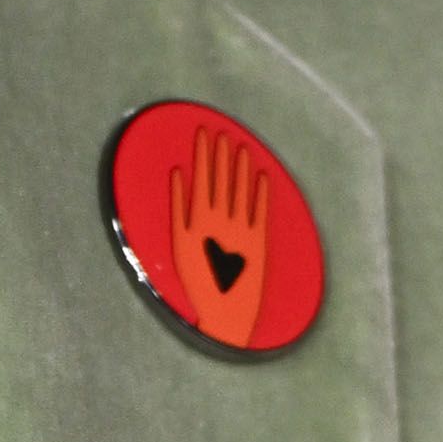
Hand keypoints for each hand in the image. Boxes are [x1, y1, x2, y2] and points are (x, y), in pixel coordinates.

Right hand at [168, 119, 270, 346]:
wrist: (226, 309)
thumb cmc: (197, 279)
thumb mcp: (179, 243)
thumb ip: (178, 207)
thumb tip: (179, 174)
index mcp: (201, 216)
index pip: (203, 175)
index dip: (204, 152)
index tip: (204, 132)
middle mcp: (223, 217)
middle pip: (223, 178)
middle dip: (221, 154)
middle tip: (221, 132)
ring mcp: (243, 227)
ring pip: (242, 189)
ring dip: (241, 167)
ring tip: (241, 147)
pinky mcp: (260, 240)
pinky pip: (261, 210)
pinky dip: (262, 192)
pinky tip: (263, 176)